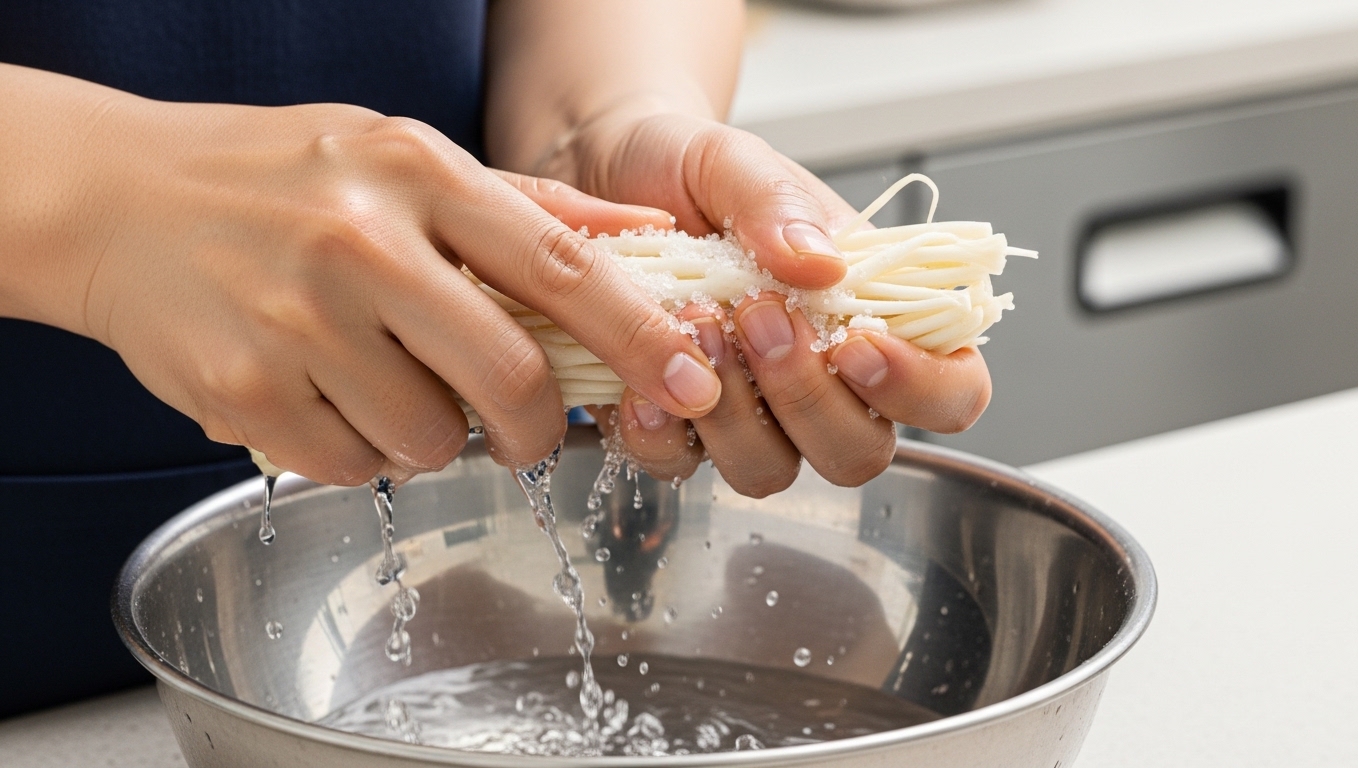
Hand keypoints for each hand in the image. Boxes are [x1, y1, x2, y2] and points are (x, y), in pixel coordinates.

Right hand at [8, 72, 724, 484]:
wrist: (117, 198)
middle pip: (507, 377)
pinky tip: (327, 396)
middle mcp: (358, 243)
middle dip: (535, 424)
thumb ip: (528, 204)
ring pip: (427, 438)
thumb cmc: (279, 178)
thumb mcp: (404, 157)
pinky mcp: (241, 391)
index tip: (693, 381)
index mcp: (416, 173)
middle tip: (521, 424)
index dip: (640, 334)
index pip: (558, 266)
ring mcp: (294, 320)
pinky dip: (358, 451)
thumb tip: (644, 235)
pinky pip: (349, 466)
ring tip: (387, 383)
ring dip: (432, 435)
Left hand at [568, 113, 990, 495]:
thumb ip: (778, 202)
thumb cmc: (687, 172)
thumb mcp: (734, 159)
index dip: (920, 388)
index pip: (950, 390)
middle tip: (760, 316)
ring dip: (734, 415)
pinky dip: (662, 433)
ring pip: (771, 472)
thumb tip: (819, 262)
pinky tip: (640, 381)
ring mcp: (753, 416)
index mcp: (876, 317)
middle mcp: (824, 382)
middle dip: (809, 397)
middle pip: (861, 453)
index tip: (859, 344)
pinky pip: (681, 467)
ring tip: (697, 322)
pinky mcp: (680, 428)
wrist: (602, 179)